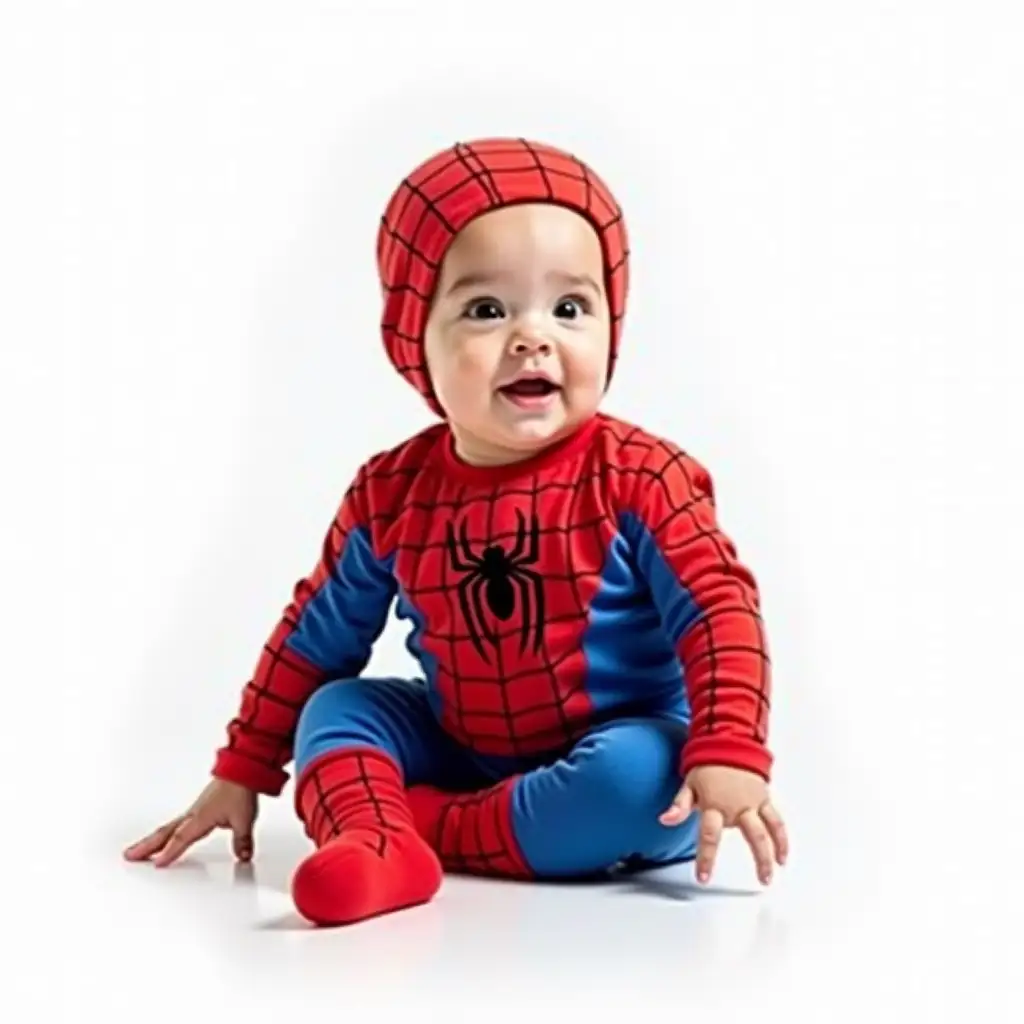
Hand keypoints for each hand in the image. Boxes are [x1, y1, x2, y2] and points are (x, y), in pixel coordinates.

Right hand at [123, 778, 258, 867]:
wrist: (243, 768)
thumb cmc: (240, 789)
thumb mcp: (244, 819)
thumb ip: (241, 840)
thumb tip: (242, 855)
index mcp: (200, 817)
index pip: (181, 838)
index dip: (169, 852)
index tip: (156, 864)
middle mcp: (193, 814)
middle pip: (166, 832)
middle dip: (147, 845)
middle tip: (128, 855)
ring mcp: (195, 809)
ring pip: (169, 827)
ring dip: (154, 839)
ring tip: (140, 850)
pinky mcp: (200, 806)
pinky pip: (178, 822)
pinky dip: (168, 831)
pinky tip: (167, 835)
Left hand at [659, 764, 787, 885]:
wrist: (729, 744)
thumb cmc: (707, 767)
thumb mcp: (689, 784)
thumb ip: (680, 806)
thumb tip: (665, 820)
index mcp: (715, 805)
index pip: (709, 836)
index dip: (706, 858)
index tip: (704, 878)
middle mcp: (737, 807)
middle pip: (752, 836)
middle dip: (759, 860)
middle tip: (761, 880)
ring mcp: (753, 803)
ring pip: (768, 831)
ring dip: (772, 853)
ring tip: (771, 875)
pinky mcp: (764, 799)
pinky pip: (776, 821)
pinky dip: (782, 838)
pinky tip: (783, 856)